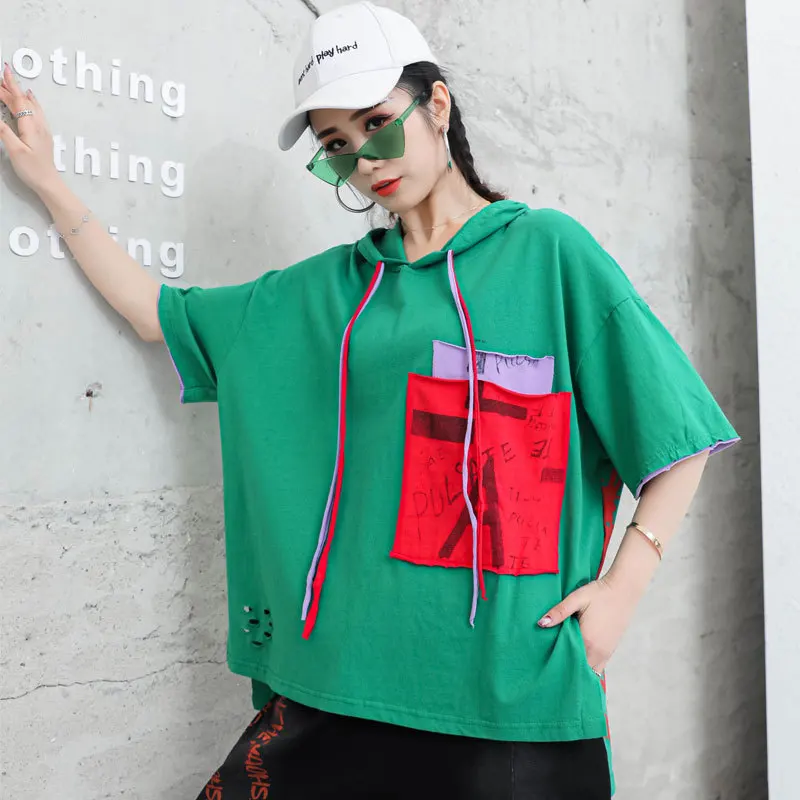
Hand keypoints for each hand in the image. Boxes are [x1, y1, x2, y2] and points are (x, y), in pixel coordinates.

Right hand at [0, 62, 61, 194]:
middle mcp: (39, 125)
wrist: (49, 183)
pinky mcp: (44, 135)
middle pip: (24, 101)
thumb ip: (3, 131)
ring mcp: (43, 130)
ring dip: (20, 93)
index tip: (2, 73)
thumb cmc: (32, 169)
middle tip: (1, 74)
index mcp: (30, 126)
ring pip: (31, 105)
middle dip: (11, 87)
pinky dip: (31, 101)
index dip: (8, 87)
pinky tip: (31, 99)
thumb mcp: (15, 150)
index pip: (18, 101)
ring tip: (12, 83)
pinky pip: (37, 112)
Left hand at [537, 576, 639, 674]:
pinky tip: (579, 657)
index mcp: (588, 641)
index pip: (569, 663)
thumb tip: (541, 624)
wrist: (624, 590)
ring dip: (579, 668)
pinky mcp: (611, 649)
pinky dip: (589, 665)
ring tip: (564, 662)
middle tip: (552, 664)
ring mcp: (607, 652)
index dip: (558, 664)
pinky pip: (599, 665)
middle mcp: (598, 651)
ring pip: (590, 670)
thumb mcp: (576, 598)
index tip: (547, 664)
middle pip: (580, 670)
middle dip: (567, 668)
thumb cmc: (599, 593)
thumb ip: (559, 612)